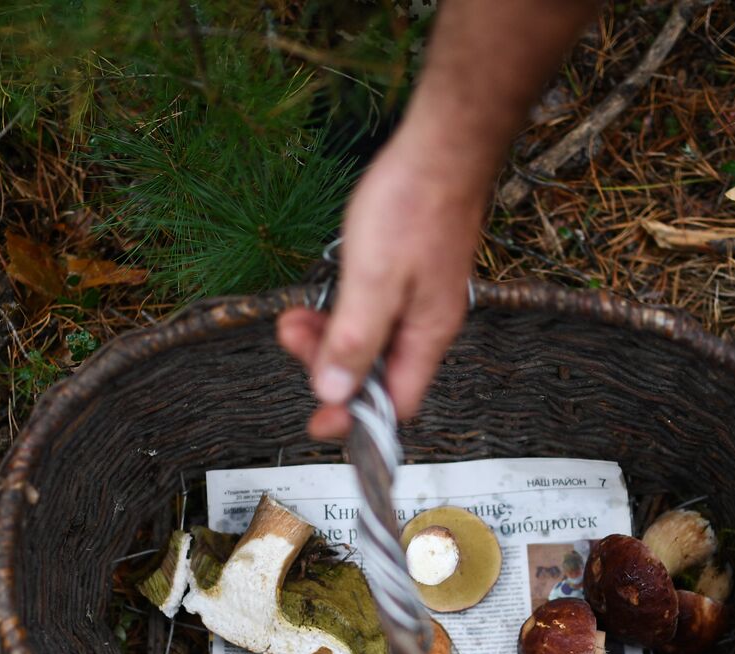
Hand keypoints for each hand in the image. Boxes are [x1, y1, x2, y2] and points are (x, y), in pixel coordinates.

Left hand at [277, 127, 488, 438]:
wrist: (443, 148)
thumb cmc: (415, 206)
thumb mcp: (373, 280)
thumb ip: (353, 339)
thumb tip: (333, 392)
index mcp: (426, 334)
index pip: (394, 404)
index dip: (354, 419)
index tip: (318, 424)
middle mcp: (426, 323)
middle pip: (376, 373)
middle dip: (328, 365)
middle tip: (292, 338)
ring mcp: (419, 299)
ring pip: (369, 341)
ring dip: (328, 336)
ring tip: (294, 316)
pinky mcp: (408, 276)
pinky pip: (372, 313)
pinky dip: (341, 312)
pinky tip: (322, 296)